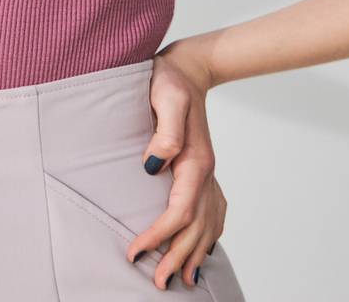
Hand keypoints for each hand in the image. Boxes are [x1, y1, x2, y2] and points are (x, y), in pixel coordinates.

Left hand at [126, 38, 224, 290]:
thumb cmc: (170, 80)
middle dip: (176, 256)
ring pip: (208, 223)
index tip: (134, 252)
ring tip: (182, 278)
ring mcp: (206, 170)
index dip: (157, 235)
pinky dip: (211, 233)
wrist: (187, 67)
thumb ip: (164, 131)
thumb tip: (154, 165)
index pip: (179, 211)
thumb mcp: (165, 97)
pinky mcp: (202, 167)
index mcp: (195, 160)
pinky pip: (214, 209)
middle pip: (196, 226)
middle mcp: (205, 170)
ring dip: (196, 252)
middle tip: (157, 283)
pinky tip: (204, 246)